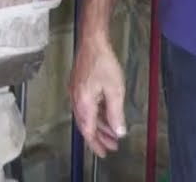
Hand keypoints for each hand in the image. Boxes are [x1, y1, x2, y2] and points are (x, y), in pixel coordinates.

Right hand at [69, 34, 127, 157]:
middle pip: (86, 125)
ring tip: (112, 133)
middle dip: (99, 137)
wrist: (93, 42)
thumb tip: (118, 131)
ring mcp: (76, 92)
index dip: (96, 144)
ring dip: (99, 125)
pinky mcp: (79, 85)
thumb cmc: (103, 63)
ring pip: (87, 116)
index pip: (88, 130)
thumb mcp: (115, 90)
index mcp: (83, 103)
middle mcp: (76, 99)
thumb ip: (116, 113)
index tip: (103, 153)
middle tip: (111, 146)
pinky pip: (86, 106)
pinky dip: (96, 114)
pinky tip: (106, 115)